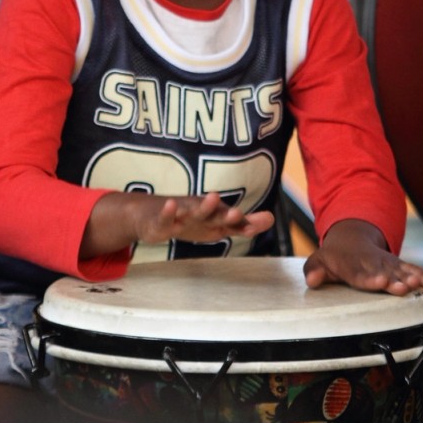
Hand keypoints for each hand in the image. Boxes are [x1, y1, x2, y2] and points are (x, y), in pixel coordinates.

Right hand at [129, 191, 274, 246]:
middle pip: (215, 214)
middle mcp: (200, 213)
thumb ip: (243, 225)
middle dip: (227, 213)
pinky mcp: (161, 221)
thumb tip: (272, 219)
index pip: (233, 220)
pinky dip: (168, 211)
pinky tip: (171, 205)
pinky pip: (165, 217)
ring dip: (204, 205)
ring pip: (193, 212)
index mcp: (213, 216)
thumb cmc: (189, 219)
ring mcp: (180, 215)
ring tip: (214, 197)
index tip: (266, 220)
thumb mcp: (216, 225)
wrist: (150, 215)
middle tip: (239, 212)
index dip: (247, 223)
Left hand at [304, 219, 422, 294]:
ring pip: (399, 271)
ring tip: (420, 285)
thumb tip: (311, 280)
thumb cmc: (334, 257)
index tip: (379, 282)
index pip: (359, 273)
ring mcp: (386, 263)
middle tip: (403, 287)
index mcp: (351, 264)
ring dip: (411, 278)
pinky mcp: (397, 265)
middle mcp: (371, 263)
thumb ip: (314, 270)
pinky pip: (411, 269)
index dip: (369, 279)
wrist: (352, 238)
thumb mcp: (319, 261)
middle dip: (394, 280)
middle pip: (383, 272)